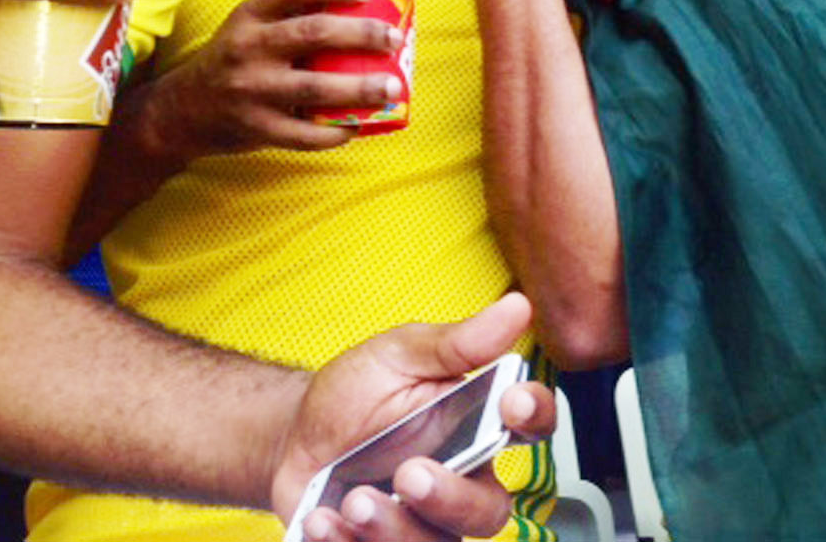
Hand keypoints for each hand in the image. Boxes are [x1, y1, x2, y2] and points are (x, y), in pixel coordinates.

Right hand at [135, 0, 401, 159]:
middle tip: (394, 38)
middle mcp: (248, 48)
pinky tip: (358, 127)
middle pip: (313, 34)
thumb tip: (365, 8)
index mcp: (249, 15)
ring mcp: (251, 90)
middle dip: (361, 35)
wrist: (181, 110)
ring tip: (393, 88)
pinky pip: (304, 133)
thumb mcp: (249, 27)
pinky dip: (334, 132)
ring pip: (315, 87)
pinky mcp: (256, 128)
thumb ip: (290, 17)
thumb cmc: (233, 60)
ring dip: (360, 88)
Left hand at [272, 293, 555, 541]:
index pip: (530, 426)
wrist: (292, 437)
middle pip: (489, 510)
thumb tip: (516, 307)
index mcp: (476, 426)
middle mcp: (459, 480)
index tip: (512, 403)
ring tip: (355, 501)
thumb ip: (458, 343)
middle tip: (410, 474)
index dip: (533, 416)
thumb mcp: (399, 355)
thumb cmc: (355, 395)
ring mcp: (422, 521)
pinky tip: (324, 518)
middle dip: (453, 499)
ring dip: (397, 530)